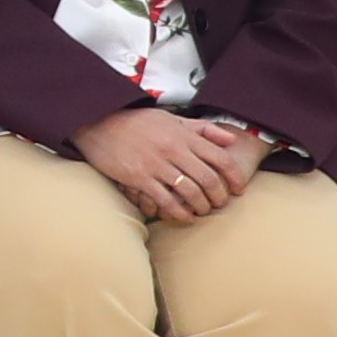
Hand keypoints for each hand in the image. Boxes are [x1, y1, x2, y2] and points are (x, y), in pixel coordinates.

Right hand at [71, 107, 252, 222]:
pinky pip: (165, 200)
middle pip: (208, 178)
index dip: (234, 177)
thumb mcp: (171, 119)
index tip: (239, 188)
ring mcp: (156, 164)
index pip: (220, 158)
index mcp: (183, 135)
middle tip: (221, 204)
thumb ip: (202, 129)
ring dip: (201, 206)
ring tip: (202, 211)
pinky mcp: (139, 178)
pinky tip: (184, 217)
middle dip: (219, 196)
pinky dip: (179, 212)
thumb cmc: (136, 122)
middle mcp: (173, 149)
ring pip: (189, 192)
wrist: (98, 123)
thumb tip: (231, 139)